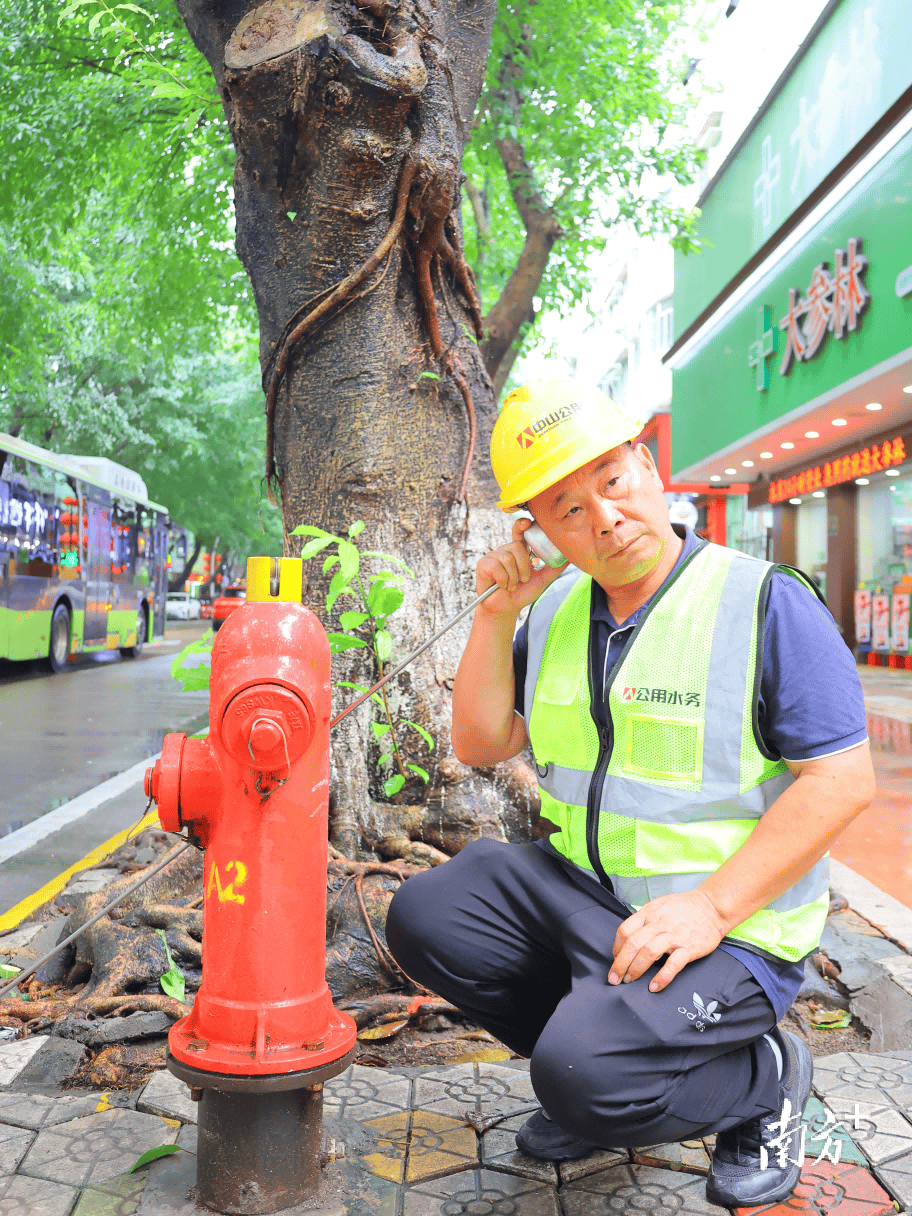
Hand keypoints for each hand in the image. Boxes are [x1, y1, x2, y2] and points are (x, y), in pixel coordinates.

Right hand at [476, 518, 566, 617]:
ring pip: (507, 558)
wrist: (506, 609)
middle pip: (516, 547)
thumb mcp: (542, 579)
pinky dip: (503, 580)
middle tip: (523, 580)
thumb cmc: (522, 593)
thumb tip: (569, 558)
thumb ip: (554, 568)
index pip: (520, 533)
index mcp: (518, 551)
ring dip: (513, 577)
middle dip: (523, 567)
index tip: (527, 523)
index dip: (522, 525)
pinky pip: (497, 567)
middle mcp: (505, 551)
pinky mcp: (484, 564)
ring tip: (512, 585)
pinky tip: (502, 585)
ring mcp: (493, 556)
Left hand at [608, 890, 727, 992]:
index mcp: (649, 913)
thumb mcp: (658, 906)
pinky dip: (662, 977)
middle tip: (615, 978)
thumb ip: (644, 920)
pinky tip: (654, 986)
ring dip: (636, 969)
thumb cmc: (684, 908)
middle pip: (633, 944)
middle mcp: (659, 924)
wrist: (711, 908)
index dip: (616, 947)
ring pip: (648, 953)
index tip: (615, 959)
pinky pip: (673, 964)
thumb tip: (629, 937)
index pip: (625, 930)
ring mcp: (674, 936)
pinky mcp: (688, 948)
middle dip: (620, 964)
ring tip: (629, 980)